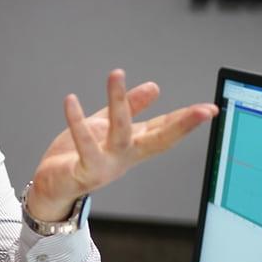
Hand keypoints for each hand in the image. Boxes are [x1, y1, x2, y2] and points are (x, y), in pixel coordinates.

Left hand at [25, 69, 218, 220]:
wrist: (51, 187)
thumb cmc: (77, 158)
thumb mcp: (105, 127)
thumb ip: (129, 109)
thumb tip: (154, 88)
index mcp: (132, 146)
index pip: (164, 129)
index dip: (187, 119)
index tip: (210, 108)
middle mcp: (125, 157)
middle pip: (158, 139)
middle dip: (181, 125)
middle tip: (201, 110)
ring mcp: (107, 165)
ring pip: (120, 132)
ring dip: (119, 102)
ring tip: (116, 75)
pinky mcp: (85, 170)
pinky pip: (84, 144)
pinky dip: (77, 121)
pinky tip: (71, 101)